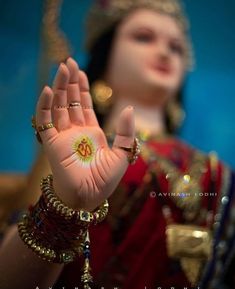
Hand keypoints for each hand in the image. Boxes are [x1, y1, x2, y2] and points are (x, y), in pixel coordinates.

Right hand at [35, 58, 134, 210]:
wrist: (90, 197)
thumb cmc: (105, 180)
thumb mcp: (122, 153)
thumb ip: (125, 132)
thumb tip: (128, 108)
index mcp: (91, 133)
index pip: (84, 105)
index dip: (82, 89)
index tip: (81, 72)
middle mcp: (76, 131)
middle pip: (70, 101)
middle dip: (70, 82)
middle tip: (69, 62)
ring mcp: (63, 136)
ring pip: (58, 105)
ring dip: (59, 87)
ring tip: (62, 68)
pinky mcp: (51, 142)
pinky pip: (45, 121)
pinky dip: (45, 105)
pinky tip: (48, 90)